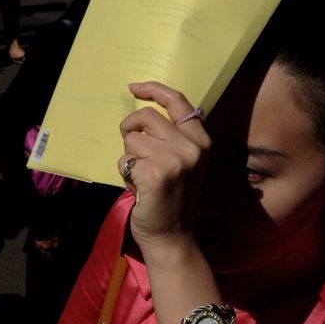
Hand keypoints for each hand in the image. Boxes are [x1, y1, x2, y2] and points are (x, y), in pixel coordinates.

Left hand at [118, 82, 210, 254]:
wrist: (172, 235)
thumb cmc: (171, 196)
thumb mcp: (182, 160)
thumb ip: (171, 136)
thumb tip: (141, 110)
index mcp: (201, 139)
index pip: (177, 100)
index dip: (153, 89)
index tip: (134, 88)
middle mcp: (192, 146)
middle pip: (145, 117)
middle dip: (131, 130)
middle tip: (135, 153)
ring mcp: (175, 160)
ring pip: (131, 138)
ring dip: (129, 157)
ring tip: (143, 177)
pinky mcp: (155, 174)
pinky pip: (124, 160)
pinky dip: (125, 174)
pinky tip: (140, 189)